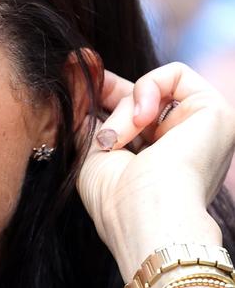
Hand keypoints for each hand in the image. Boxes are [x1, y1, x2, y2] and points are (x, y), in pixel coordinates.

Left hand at [76, 62, 234, 280]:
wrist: (148, 218)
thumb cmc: (116, 199)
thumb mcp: (90, 151)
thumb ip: (84, 113)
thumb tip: (72, 69)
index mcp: (154, 158)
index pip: (124, 112)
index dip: (99, 92)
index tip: (74, 76)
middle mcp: (179, 143)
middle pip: (135, 96)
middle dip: (103, 90)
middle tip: (81, 87)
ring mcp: (199, 128)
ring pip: (150, 90)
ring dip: (122, 110)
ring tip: (116, 139)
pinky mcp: (216, 111)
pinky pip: (177, 74)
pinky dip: (148, 90)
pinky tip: (141, 120)